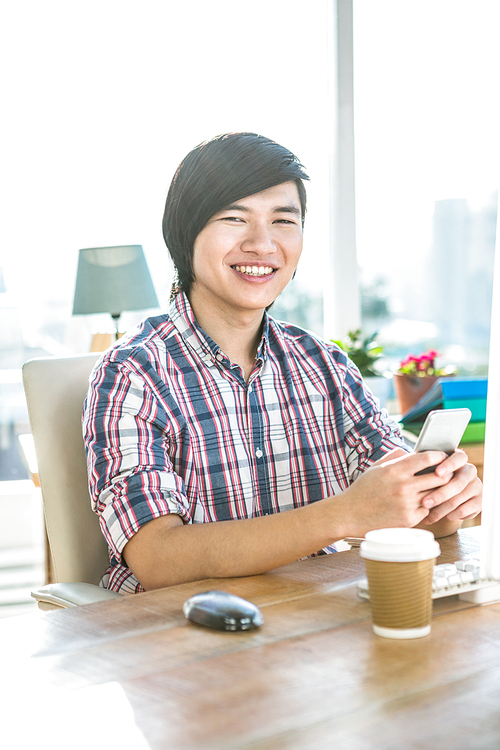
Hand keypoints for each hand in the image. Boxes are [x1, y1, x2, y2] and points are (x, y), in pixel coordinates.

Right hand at [343, 450, 457, 534]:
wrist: (350, 514)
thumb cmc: (364, 488)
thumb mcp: (377, 466)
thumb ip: (397, 456)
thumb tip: (417, 451)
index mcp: (395, 470)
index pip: (427, 459)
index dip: (439, 456)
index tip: (442, 456)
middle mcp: (403, 487)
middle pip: (439, 477)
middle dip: (445, 474)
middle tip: (446, 473)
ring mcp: (407, 504)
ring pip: (436, 494)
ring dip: (437, 491)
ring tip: (437, 487)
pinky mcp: (409, 520)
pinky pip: (428, 510)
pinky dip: (427, 506)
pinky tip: (422, 502)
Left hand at [419, 449, 481, 524]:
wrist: (441, 498)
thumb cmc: (424, 480)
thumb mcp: (419, 469)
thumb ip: (415, 461)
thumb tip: (402, 454)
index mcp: (457, 459)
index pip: (458, 457)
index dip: (449, 465)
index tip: (437, 473)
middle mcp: (469, 471)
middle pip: (458, 481)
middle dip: (441, 493)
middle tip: (425, 503)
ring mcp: (476, 486)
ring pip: (459, 498)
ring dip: (442, 507)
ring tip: (427, 515)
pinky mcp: (479, 501)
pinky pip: (466, 509)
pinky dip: (452, 514)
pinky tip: (440, 517)